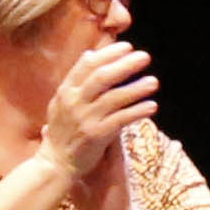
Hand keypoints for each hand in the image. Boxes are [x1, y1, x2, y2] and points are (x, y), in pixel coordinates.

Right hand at [44, 37, 159, 192]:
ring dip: (136, 88)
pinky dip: (137, 111)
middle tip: (145, 57)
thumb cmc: (63, 129)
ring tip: (154, 82)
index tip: (127, 46)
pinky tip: (151, 106)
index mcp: (66, 91)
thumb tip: (90, 54)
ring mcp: (84, 119)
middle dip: (125, 65)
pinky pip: (120, 120)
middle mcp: (74, 102)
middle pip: (102, 77)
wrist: (55, 163)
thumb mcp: (63, 101)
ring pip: (114, 98)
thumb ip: (77, 80)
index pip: (87, 65)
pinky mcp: (96, 136)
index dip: (108, 54)